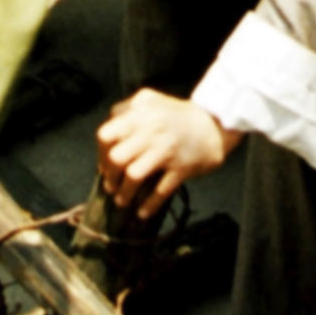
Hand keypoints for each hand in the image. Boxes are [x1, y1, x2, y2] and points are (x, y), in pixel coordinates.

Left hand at [96, 89, 232, 215]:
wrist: (214, 124)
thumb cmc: (178, 116)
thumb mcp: (151, 102)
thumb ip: (127, 112)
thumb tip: (106, 142)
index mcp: (140, 112)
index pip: (106, 135)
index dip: (101, 153)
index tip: (104, 164)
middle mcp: (151, 129)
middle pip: (116, 157)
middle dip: (109, 175)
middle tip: (110, 185)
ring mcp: (167, 148)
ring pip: (134, 175)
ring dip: (124, 193)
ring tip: (121, 201)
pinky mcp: (182, 167)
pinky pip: (160, 190)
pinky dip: (149, 205)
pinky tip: (142, 212)